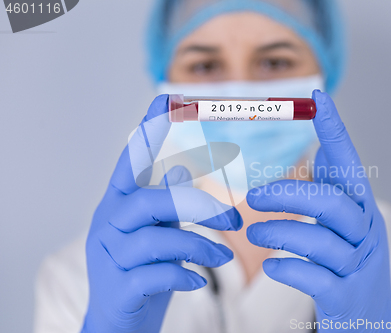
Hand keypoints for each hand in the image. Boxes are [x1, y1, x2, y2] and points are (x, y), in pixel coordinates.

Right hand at [82, 95, 241, 332]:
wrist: (115, 322)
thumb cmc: (141, 269)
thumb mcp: (157, 232)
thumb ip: (168, 203)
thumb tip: (184, 169)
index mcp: (119, 203)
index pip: (133, 159)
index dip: (151, 129)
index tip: (170, 98)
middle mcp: (109, 223)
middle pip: (152, 201)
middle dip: (200, 207)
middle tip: (236, 219)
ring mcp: (110, 256)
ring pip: (156, 238)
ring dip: (199, 246)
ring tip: (224, 256)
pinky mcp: (120, 288)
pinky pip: (156, 274)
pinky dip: (184, 274)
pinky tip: (197, 279)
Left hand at [246, 90, 390, 331]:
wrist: (371, 319)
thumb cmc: (348, 261)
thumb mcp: (342, 222)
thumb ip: (331, 188)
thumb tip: (320, 146)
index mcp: (360, 207)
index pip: (349, 162)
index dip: (335, 130)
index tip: (318, 98)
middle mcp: (365, 231)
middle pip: (332, 204)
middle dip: (289, 195)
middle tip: (252, 197)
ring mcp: (359, 265)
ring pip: (323, 242)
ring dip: (282, 233)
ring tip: (253, 232)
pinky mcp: (346, 297)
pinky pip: (317, 279)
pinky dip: (290, 268)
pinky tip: (271, 266)